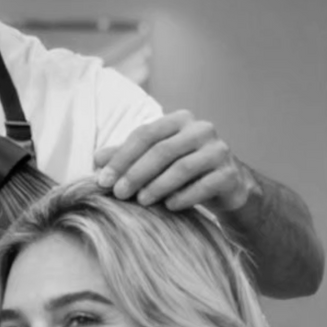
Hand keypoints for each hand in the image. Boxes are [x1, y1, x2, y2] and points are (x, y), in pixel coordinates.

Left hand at [93, 111, 258, 211]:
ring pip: (182, 168)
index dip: (122, 157)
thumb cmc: (185, 170)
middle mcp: (201, 129)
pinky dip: (183, 197)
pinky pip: (203, 186)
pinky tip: (168, 207)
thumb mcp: (155, 160)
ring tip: (141, 202)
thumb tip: (96, 159)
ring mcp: (219, 151)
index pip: (145, 134)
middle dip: (136, 173)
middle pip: (162, 150)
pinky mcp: (230, 174)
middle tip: (118, 194)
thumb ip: (128, 156)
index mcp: (180, 120)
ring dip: (157, 186)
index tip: (103, 180)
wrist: (228, 187)